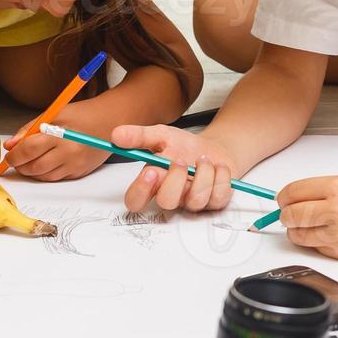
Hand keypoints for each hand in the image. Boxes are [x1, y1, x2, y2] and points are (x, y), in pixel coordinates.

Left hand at [1, 103, 111, 181]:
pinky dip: (46, 173)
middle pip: (34, 167)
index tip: (9, 155)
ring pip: (44, 176)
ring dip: (32, 171)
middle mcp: (69, 152)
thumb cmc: (83, 114)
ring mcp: (75, 164)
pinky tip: (45, 163)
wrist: (111, 121)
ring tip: (29, 161)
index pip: (28, 150)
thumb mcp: (54, 113)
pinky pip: (57, 178)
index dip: (14, 156)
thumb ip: (30, 129)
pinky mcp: (80, 172)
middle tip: (16, 160)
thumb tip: (10, 145)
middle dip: (21, 166)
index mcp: (60, 135)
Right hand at [111, 124, 237, 212]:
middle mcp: (172, 197)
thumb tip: (116, 135)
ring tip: (204, 159)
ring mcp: (193, 203)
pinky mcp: (215, 203)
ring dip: (202, 173)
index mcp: (153, 184)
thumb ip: (139, 136)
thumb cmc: (185, 147)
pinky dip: (221, 176)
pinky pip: (218, 197)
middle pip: (166, 202)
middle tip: (181, 160)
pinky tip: (218, 166)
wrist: (215, 149)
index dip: (140, 191)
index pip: (135, 201)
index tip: (150, 172)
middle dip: (175, 179)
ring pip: (195, 200)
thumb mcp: (161, 136)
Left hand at [277, 175, 337, 260]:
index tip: (284, 199)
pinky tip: (333, 235)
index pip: (291, 193)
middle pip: (289, 216)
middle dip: (287, 215)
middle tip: (292, 213)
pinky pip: (318, 250)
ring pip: (298, 237)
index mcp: (337, 187)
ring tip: (311, 225)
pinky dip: (318, 244)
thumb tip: (295, 199)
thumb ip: (323, 191)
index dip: (284, 197)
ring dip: (299, 231)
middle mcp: (335, 211)